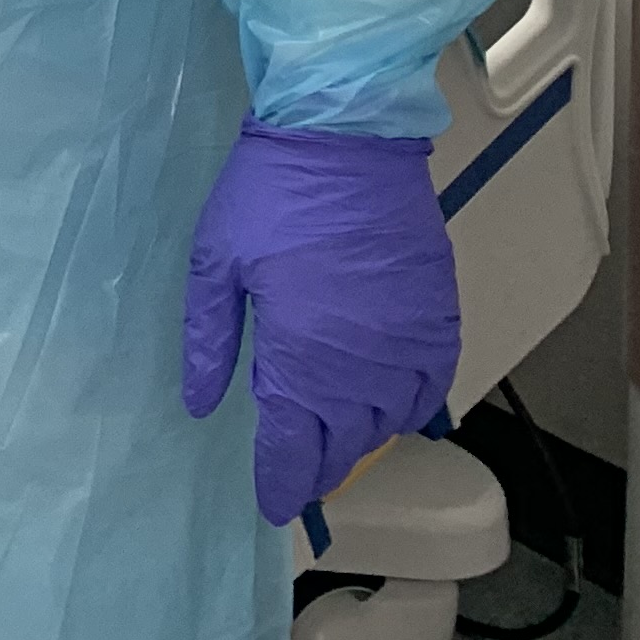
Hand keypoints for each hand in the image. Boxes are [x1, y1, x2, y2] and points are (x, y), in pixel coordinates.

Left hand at [180, 123, 459, 524]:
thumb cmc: (271, 193)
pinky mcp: (438, 320)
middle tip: (296, 474)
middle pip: (343, 447)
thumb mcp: (216, 262)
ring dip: (359, 439)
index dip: (281, 483)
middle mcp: (362, 369)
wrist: (347, 137)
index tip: (270, 502)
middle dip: (316, 467)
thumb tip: (201, 405)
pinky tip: (390, 407)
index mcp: (302, 359)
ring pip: (388, 425)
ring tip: (333, 438)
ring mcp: (407, 347)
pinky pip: (431, 390)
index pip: (295, 451)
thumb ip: (208, 341)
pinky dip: (410, 408)